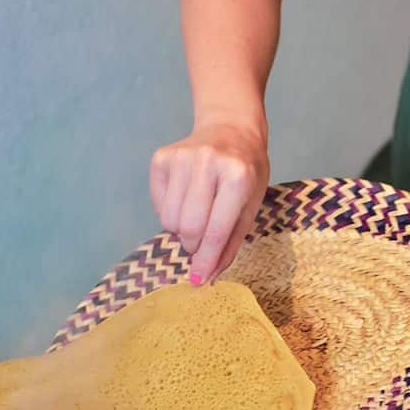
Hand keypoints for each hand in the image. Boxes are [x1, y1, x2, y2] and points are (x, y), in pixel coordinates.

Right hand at [150, 122, 268, 283]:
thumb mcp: (251, 206)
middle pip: (189, 227)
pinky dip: (170, 213)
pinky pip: (158, 205)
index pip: (216, 230)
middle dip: (194, 245)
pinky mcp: (162, 157)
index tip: (198, 280)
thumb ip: (230, 242)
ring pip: (169, 219)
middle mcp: (208, 163)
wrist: (230, 128)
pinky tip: (186, 198)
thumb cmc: (247, 172)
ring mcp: (181, 157)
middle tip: (202, 241)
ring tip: (197, 215)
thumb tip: (206, 276)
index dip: (206, 260)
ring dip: (181, 230)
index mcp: (238, 177)